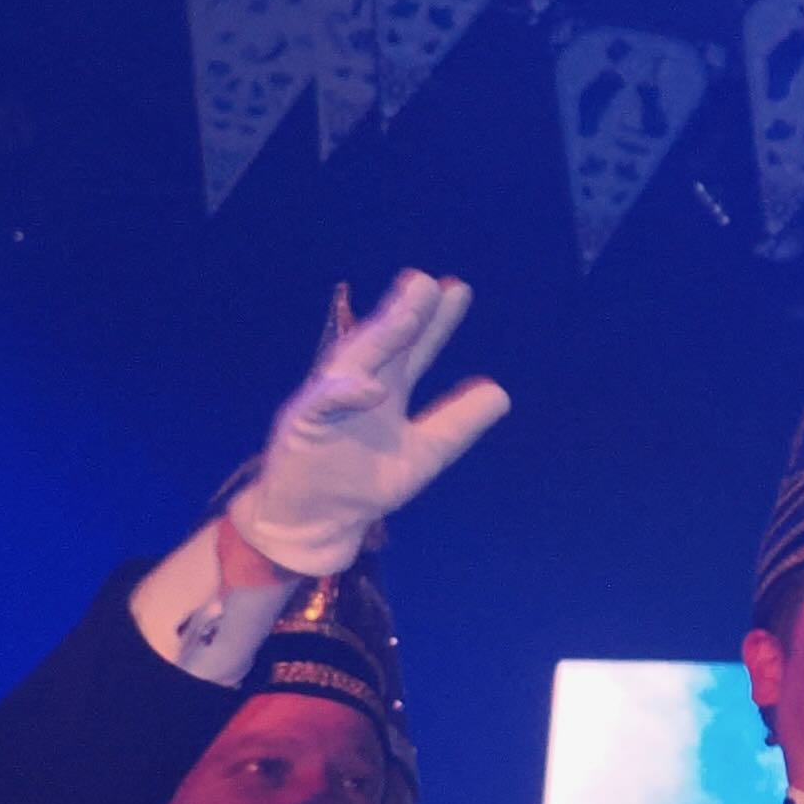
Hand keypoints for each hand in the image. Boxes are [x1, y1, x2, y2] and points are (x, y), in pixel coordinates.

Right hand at [231, 272, 509, 578]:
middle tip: (427, 282)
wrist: (315, 521)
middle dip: (404, 313)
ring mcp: (328, 405)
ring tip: (407, 315)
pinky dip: (345, 394)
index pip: (414, 349)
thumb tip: (499, 393)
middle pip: (383, 344)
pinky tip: (372, 387)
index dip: (435, 322)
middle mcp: (357, 388)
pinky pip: (323, 405)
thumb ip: (456, 424)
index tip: (457, 290)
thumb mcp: (425, 454)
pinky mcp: (304, 427)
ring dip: (379, 340)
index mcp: (386, 391)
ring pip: (353, 364)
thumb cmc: (363, 484)